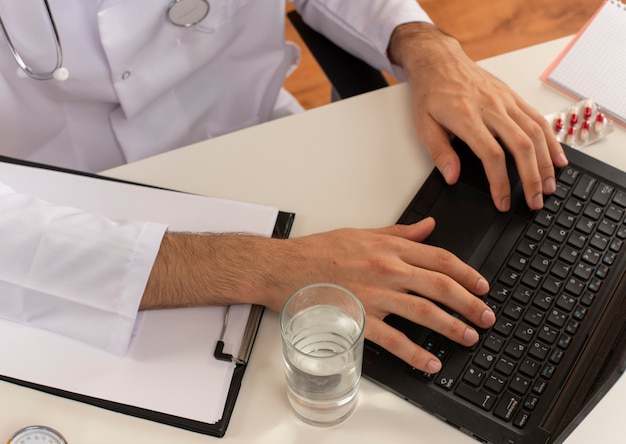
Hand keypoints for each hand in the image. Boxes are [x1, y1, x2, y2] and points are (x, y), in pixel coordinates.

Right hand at [143, 219, 495, 372]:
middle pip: (440, 285)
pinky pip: (393, 338)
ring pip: (423, 311)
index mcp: (388, 247)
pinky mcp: (359, 317)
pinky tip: (429, 362)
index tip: (482, 286)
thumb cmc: (317, 251)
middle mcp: (386, 269)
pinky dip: (414, 353)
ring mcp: (374, 294)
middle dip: (469, 303)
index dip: (467, 273)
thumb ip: (399, 233)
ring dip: (451, 326)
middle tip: (486, 317)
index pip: (439, 258)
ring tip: (468, 337)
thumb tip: (428, 228)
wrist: (283, 268)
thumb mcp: (361, 233)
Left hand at [388, 22, 568, 211]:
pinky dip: (552, 140)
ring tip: (549, 187)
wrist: (439, 61)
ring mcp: (506, 100)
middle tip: (534, 202)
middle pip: (521, 145)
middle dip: (531, 178)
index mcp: (466, 117)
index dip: (500, 182)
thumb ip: (439, 153)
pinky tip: (558, 159)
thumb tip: (452, 177)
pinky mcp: (513, 97)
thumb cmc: (431, 93)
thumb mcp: (423, 125)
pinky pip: (538, 119)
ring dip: (545, 163)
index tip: (503, 202)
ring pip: (535, 133)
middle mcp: (491, 107)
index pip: (491, 154)